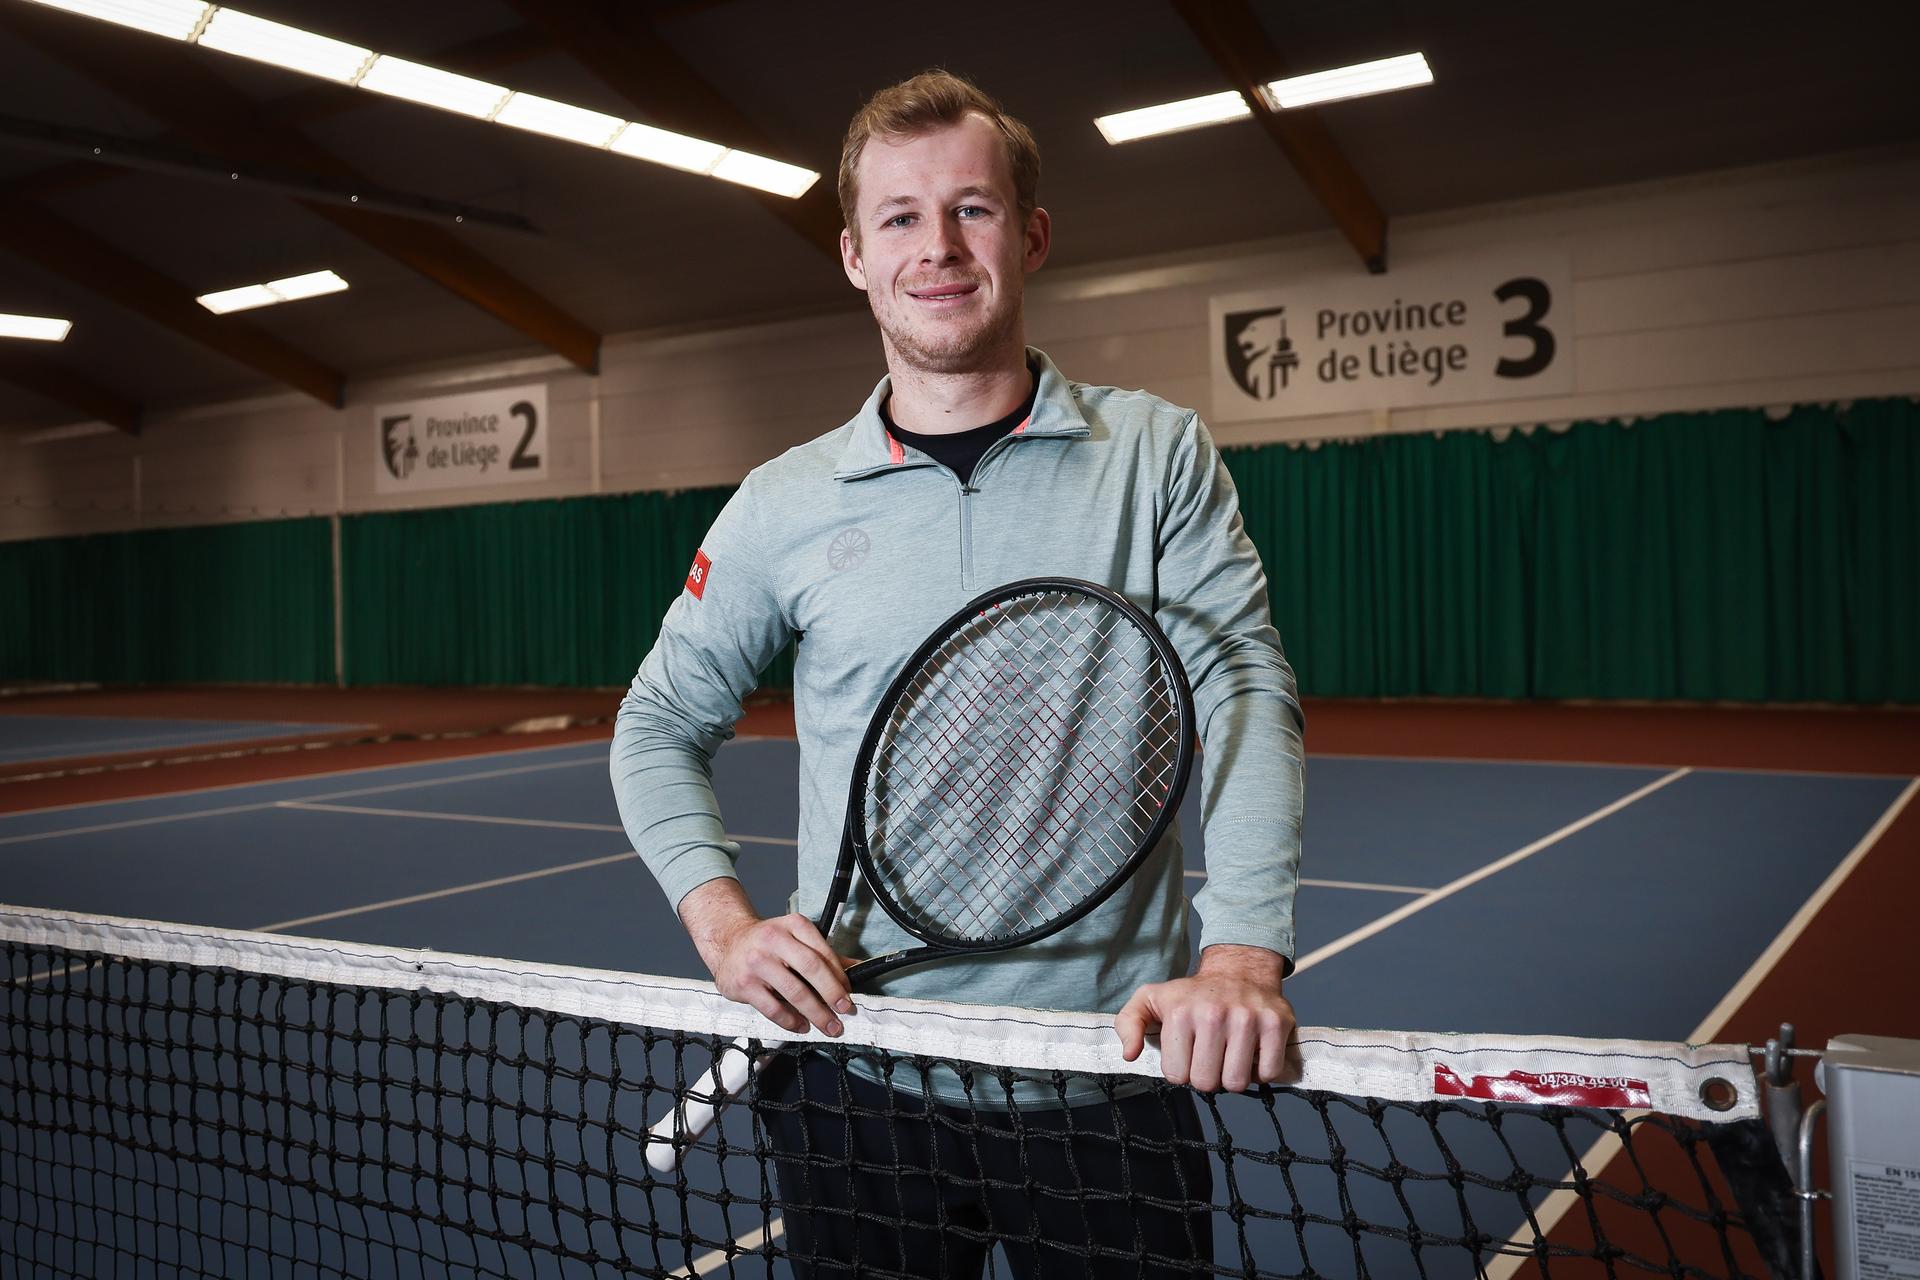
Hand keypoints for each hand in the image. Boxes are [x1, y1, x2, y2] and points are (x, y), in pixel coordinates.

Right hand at [679, 879, 854, 1035]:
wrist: (727, 941)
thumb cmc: (767, 942)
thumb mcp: (796, 937)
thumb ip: (823, 954)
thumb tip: (857, 968)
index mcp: (793, 925)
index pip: (823, 953)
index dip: (840, 977)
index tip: (849, 993)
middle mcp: (774, 940)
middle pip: (812, 970)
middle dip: (832, 995)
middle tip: (845, 1012)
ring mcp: (757, 962)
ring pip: (794, 992)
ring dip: (816, 1013)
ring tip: (828, 1025)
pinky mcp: (744, 984)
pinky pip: (773, 1008)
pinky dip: (791, 1021)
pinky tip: (801, 1025)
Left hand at [1115, 944, 1294, 1092]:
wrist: (1239, 969)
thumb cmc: (1193, 993)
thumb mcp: (1150, 999)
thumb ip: (1129, 1024)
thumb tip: (1130, 1054)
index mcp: (1181, 1013)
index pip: (1178, 1076)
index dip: (1182, 1070)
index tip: (1188, 1053)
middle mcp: (1214, 1014)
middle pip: (1207, 1083)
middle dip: (1207, 1076)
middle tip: (1210, 1057)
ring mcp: (1248, 1019)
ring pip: (1237, 1082)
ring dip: (1233, 1076)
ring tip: (1229, 1056)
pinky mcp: (1276, 1024)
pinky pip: (1269, 1073)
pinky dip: (1262, 1072)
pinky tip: (1252, 1055)